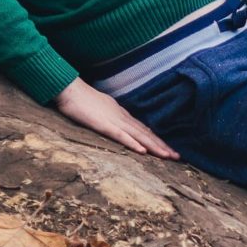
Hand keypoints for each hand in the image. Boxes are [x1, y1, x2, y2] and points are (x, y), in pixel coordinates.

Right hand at [52, 79, 177, 158]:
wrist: (69, 88)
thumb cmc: (81, 99)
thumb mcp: (100, 109)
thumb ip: (110, 117)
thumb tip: (118, 125)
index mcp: (121, 114)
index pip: (143, 129)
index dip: (156, 140)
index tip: (168, 150)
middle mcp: (122, 117)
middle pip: (145, 133)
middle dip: (161, 146)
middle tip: (177, 157)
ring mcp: (114, 120)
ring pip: (138, 135)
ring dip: (154, 146)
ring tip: (168, 156)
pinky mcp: (103, 124)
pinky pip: (120, 135)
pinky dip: (133, 143)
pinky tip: (143, 151)